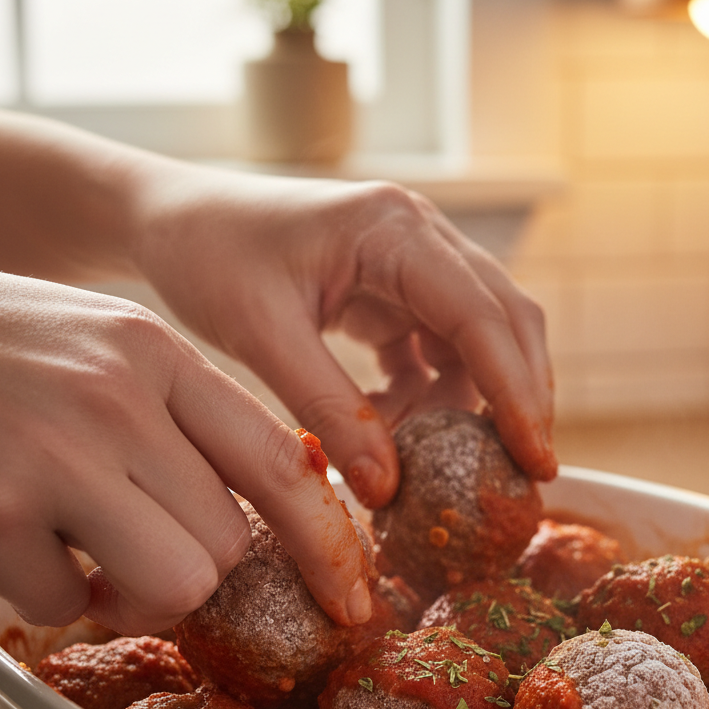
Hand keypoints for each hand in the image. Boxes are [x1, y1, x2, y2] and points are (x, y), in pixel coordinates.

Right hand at [0, 260, 373, 633]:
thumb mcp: (95, 347)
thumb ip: (176, 416)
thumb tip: (248, 509)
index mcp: (157, 352)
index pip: (284, 459)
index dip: (329, 540)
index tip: (350, 595)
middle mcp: (118, 395)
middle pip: (229, 542)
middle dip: (192, 572)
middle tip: (133, 555)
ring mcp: (53, 449)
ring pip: (172, 582)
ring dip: (128, 593)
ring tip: (76, 556)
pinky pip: (60, 600)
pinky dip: (38, 593)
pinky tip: (2, 541)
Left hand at [132, 171, 557, 508]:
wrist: (173, 220)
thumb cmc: (209, 256)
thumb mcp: (261, 334)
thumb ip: (327, 409)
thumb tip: (388, 488)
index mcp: (394, 230)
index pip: (482, 316)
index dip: (516, 392)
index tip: (535, 459)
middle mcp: (420, 238)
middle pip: (504, 323)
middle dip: (517, 399)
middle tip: (520, 475)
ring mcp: (413, 263)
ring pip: (477, 342)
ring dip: (463, 405)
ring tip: (425, 461)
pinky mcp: (396, 291)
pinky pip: (435, 351)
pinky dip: (424, 397)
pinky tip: (388, 428)